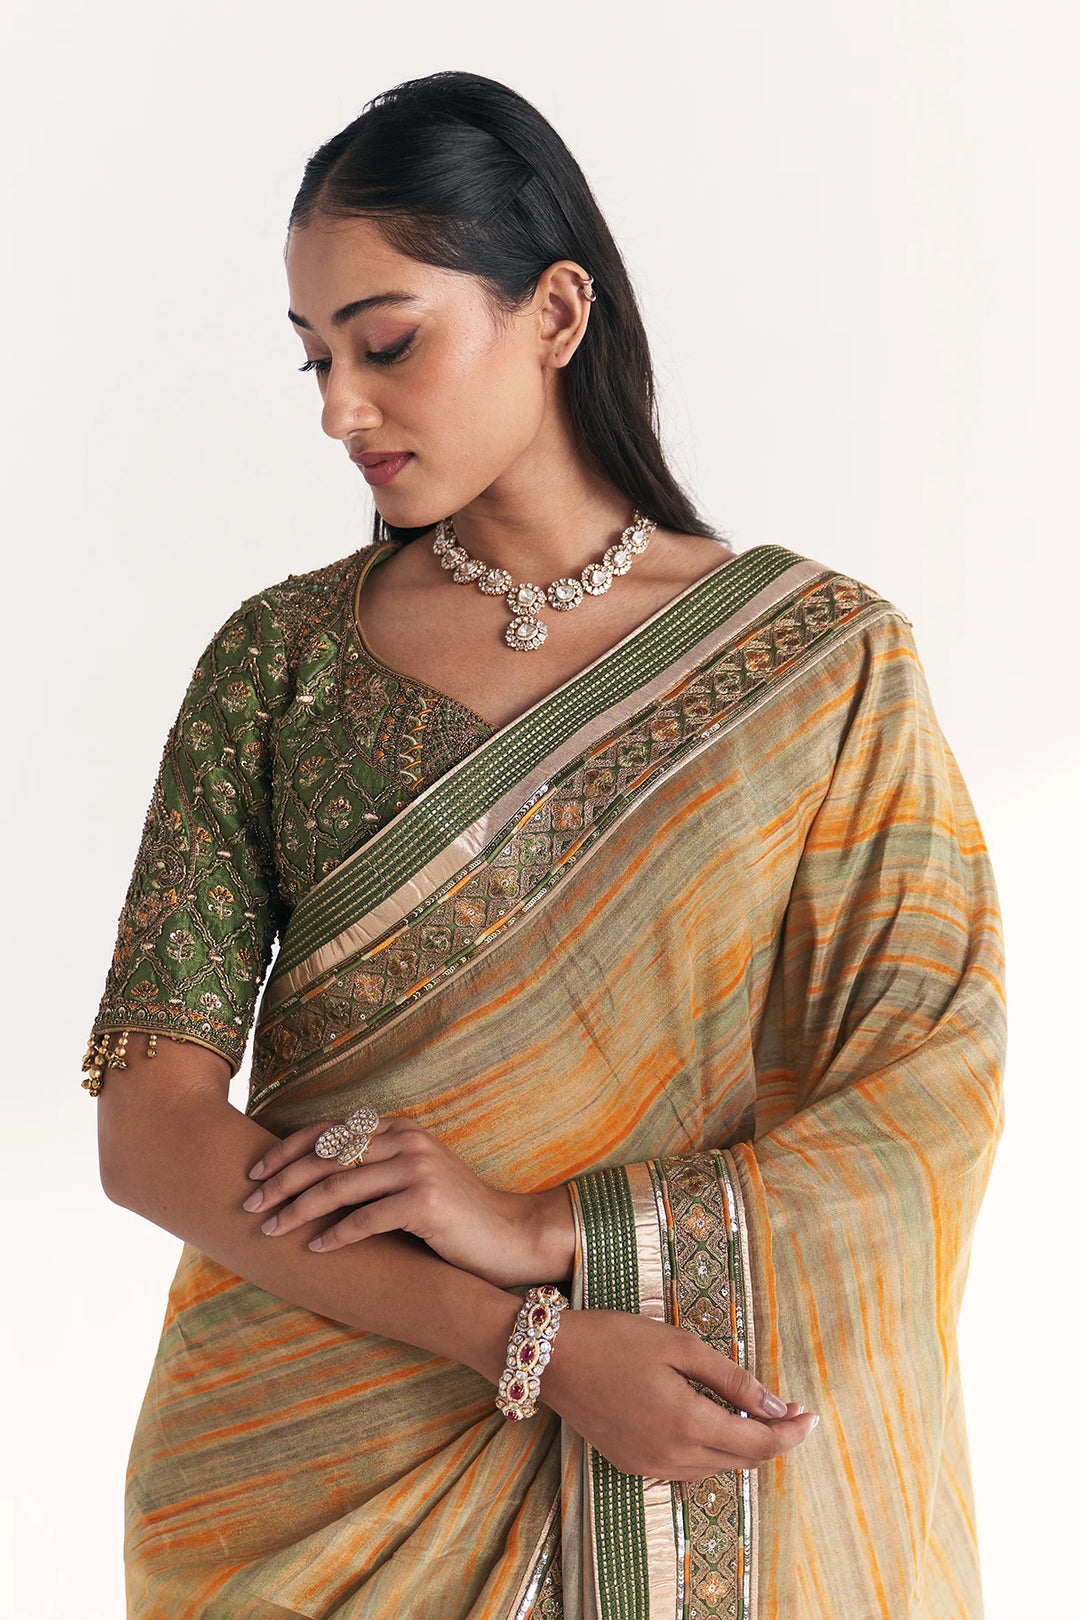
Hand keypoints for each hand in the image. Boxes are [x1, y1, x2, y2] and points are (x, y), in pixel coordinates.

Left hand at [242, 1114, 576, 1288]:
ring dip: (298, 1210)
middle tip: (249, 1204)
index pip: (329, 1132)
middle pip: (326, 1156)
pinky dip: (336, 1234)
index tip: (255, 1172)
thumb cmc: (455, 1215)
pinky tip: (315, 1249)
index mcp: (399, 1128)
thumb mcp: (413, 1178)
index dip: (286, 1150)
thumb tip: (311, 1180)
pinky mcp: (425, 1201)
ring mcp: (417, 1167)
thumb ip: (374, 1168)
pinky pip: (366, 1218)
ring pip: (339, 1185)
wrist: (511, 1235)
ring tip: (271, 1230)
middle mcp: (406, 1139)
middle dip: (281, 1181)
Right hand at [540, 1308, 818, 1479]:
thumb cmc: (616, 1339)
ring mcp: (649, 1466)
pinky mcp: (632, 1465)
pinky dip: (710, 1450)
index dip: (792, 1432)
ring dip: (741, 1445)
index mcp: (687, 1423)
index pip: (759, 1443)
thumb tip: (776, 1406)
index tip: (812, 1415)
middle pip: (742, 1461)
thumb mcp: (680, 1345)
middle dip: (773, 1438)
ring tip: (751, 1411)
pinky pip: (687, 1468)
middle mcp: (671, 1456)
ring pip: (716, 1467)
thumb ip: (732, 1380)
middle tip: (789, 1409)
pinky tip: (710, 1421)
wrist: (551, 1358)